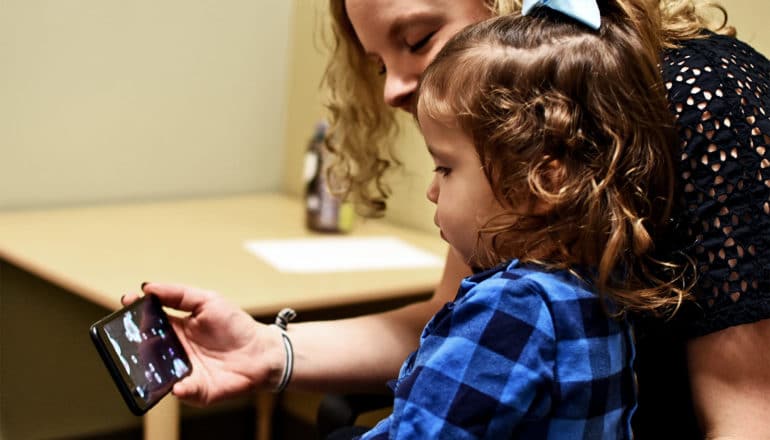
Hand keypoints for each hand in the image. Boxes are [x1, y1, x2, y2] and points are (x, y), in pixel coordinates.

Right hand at [122, 283, 282, 405]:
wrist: (261, 351)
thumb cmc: (235, 325)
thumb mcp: (208, 300)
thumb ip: (178, 294)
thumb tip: (148, 287)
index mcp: (176, 328)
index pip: (149, 322)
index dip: (135, 314)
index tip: (126, 303)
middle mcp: (175, 351)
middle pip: (147, 348)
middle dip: (136, 343)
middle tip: (130, 335)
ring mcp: (184, 371)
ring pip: (158, 372)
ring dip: (151, 368)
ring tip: (147, 360)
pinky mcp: (197, 390)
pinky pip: (183, 391)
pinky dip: (179, 389)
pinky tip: (178, 385)